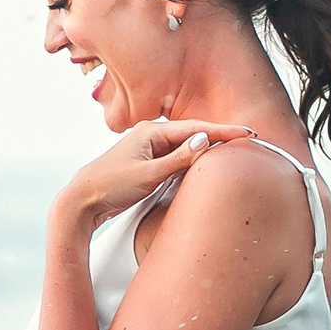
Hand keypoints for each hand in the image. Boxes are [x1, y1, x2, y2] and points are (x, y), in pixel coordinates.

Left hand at [54, 118, 256, 232]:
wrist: (82, 201)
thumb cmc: (109, 186)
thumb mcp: (148, 174)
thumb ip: (178, 159)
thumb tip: (204, 140)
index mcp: (150, 132)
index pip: (195, 128)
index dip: (223, 130)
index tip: (246, 132)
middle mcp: (150, 136)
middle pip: (193, 134)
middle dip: (220, 136)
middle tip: (248, 138)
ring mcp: (148, 148)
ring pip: (185, 146)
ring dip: (207, 148)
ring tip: (233, 148)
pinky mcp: (147, 162)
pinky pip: (177, 157)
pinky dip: (193, 159)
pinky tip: (204, 161)